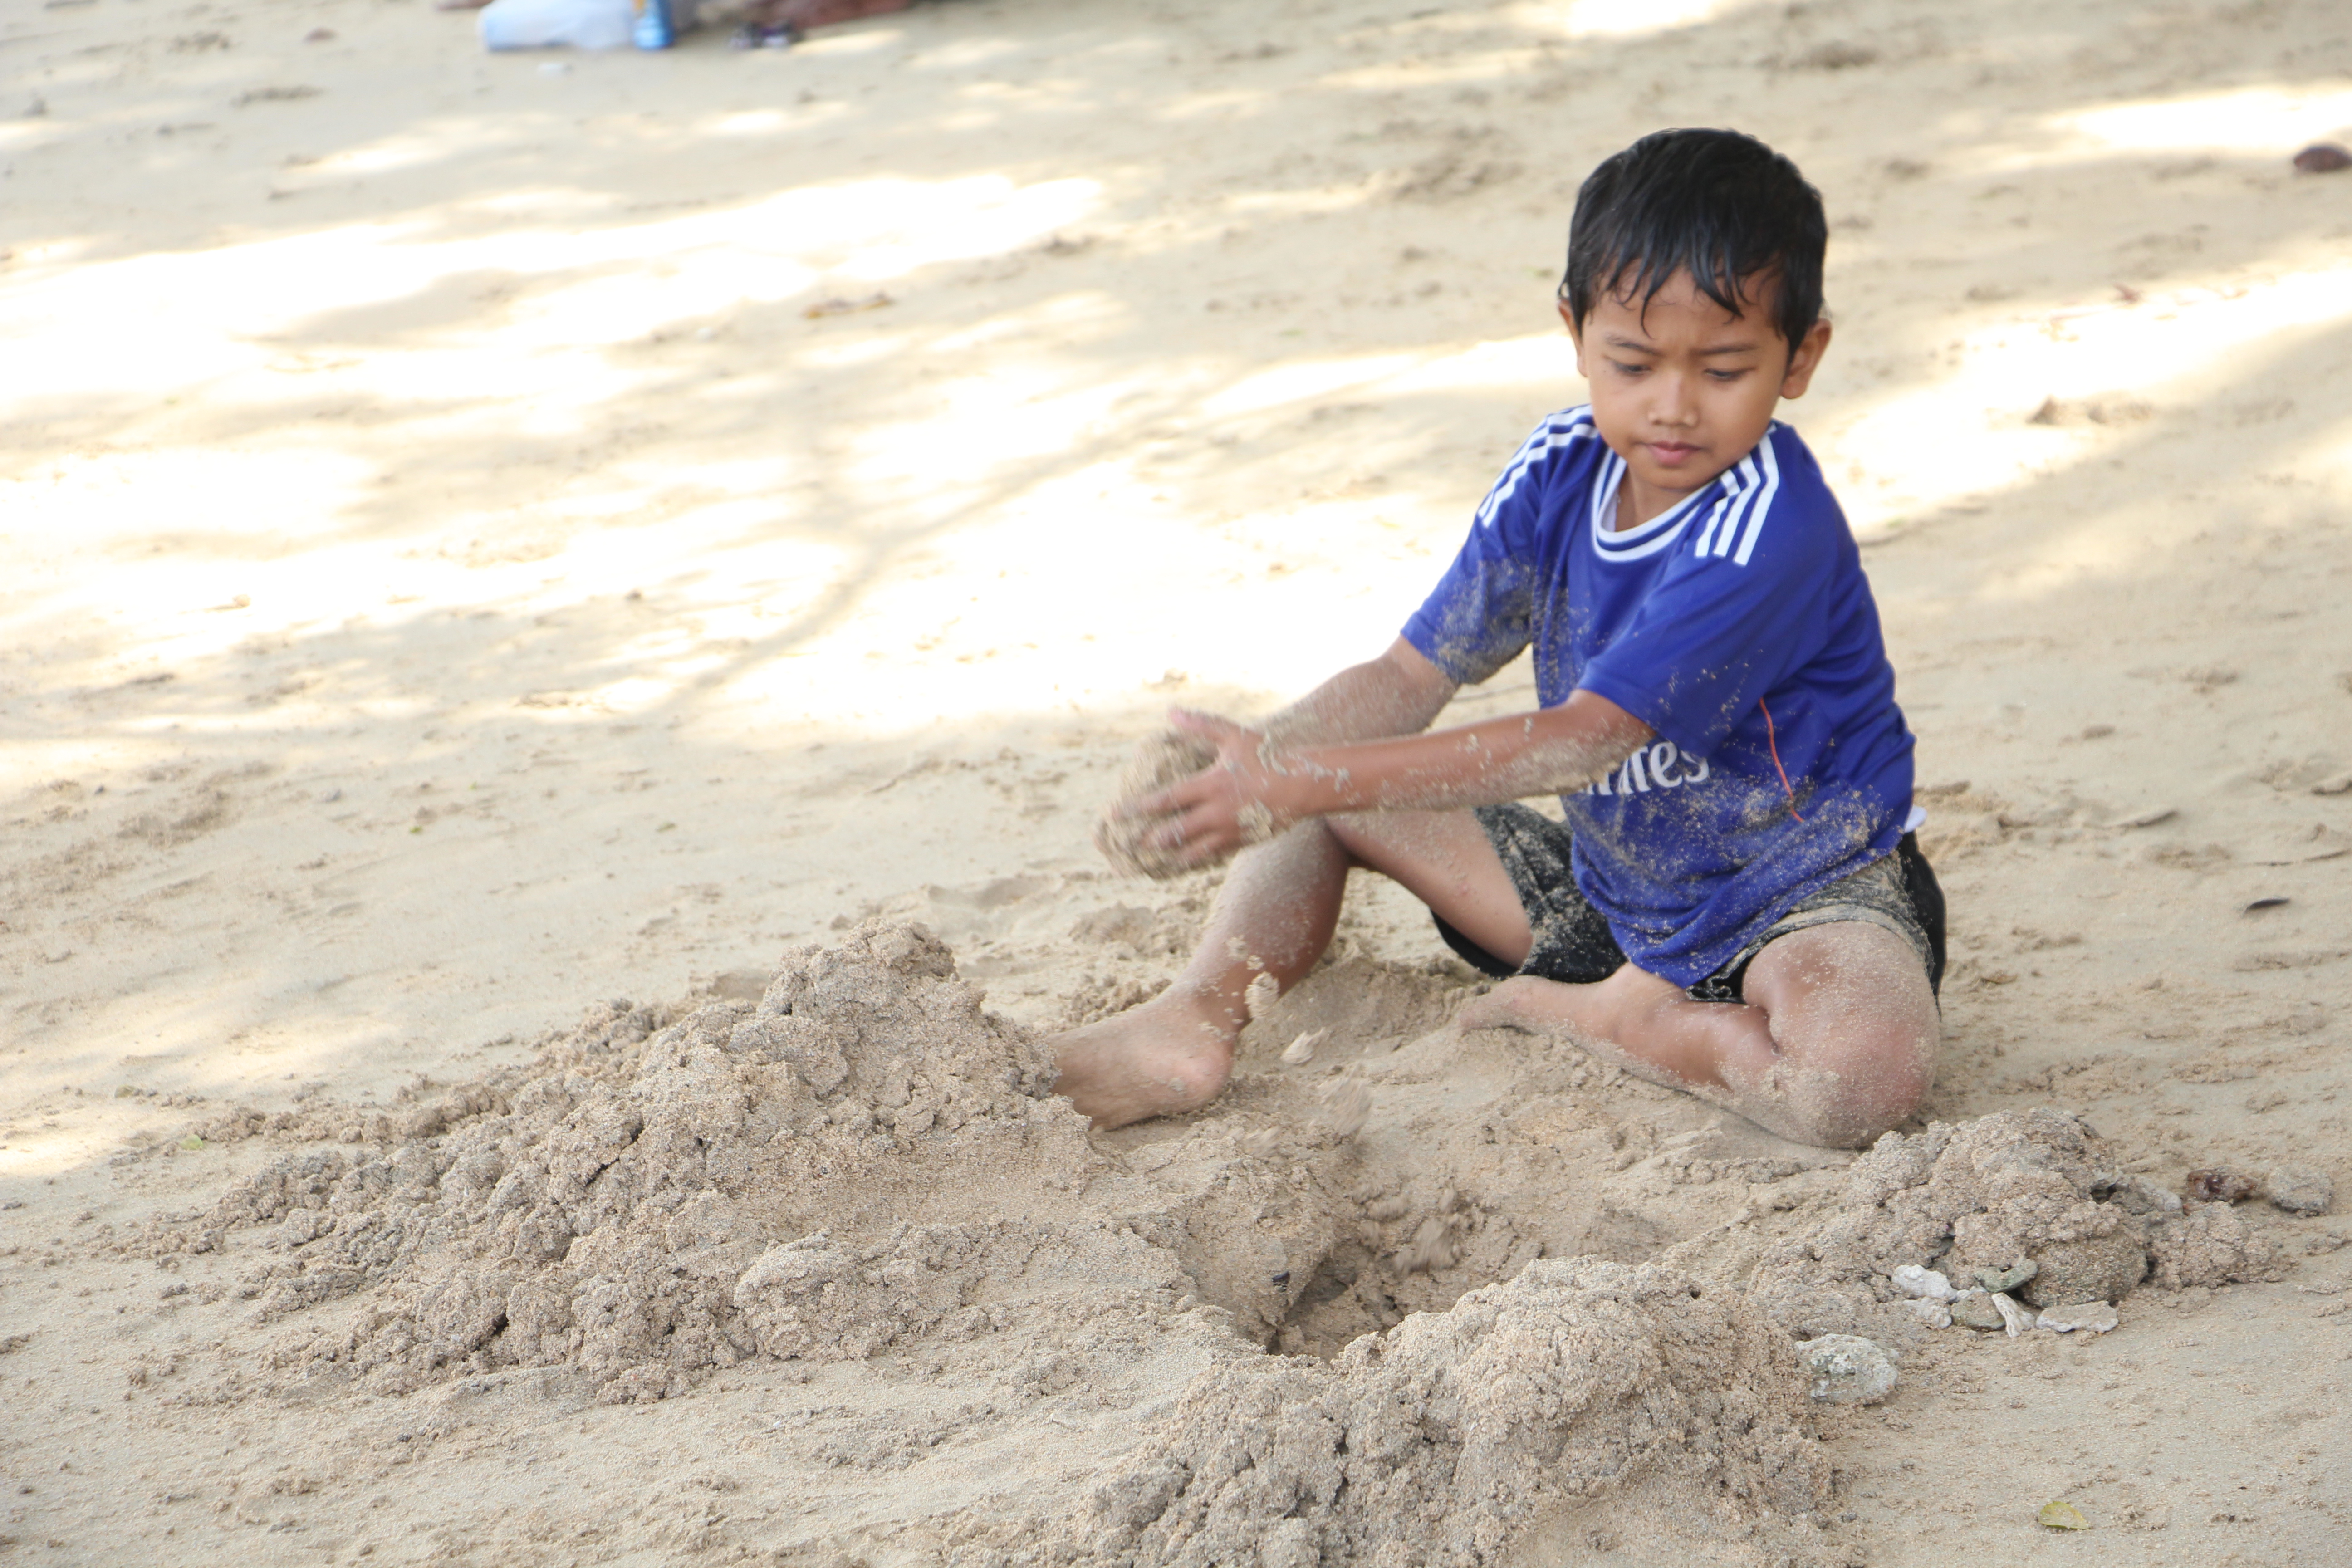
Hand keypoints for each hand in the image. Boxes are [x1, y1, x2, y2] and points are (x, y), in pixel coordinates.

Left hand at [1126, 708, 1287, 869]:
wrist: (1302, 785)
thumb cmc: (1267, 757)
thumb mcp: (1233, 736)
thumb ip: (1201, 725)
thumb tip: (1171, 712)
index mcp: (1209, 785)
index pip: (1165, 800)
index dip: (1138, 807)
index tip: (1117, 813)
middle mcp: (1215, 812)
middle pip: (1175, 831)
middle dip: (1152, 839)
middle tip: (1133, 845)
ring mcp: (1229, 830)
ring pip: (1194, 850)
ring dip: (1174, 854)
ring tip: (1157, 860)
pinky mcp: (1243, 841)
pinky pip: (1216, 854)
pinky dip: (1200, 858)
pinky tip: (1189, 861)